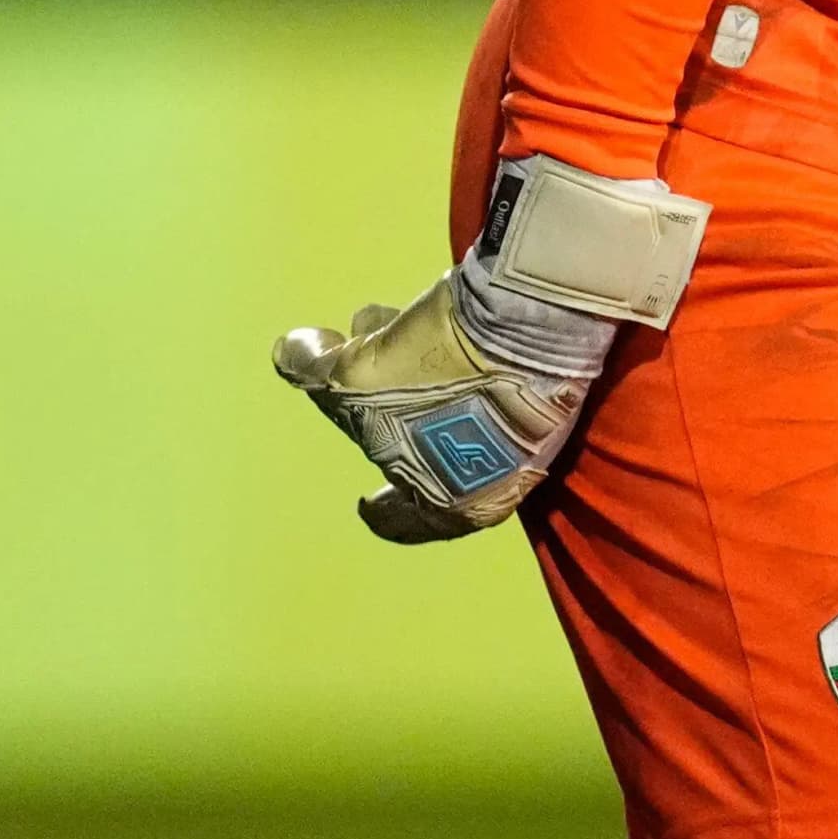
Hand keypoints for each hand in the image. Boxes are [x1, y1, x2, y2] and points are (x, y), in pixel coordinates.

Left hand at [273, 267, 611, 542]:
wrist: (528, 321)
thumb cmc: (434, 376)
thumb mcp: (353, 378)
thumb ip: (314, 373)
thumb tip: (289, 353)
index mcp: (453, 502)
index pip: (406, 523)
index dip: (379, 514)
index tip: (364, 503)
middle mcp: (497, 477)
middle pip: (426, 451)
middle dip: (381, 410)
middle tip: (357, 373)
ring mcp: (528, 432)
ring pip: (453, 405)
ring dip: (406, 367)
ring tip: (377, 321)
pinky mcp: (547, 384)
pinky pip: (483, 377)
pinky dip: (447, 353)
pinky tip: (426, 315)